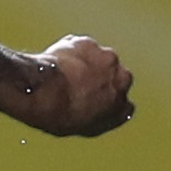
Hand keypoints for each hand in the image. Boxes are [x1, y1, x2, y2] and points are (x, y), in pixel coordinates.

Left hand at [17, 35, 133, 136]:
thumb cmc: (59, 115)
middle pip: (116, 76)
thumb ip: (95, 117)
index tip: (94, 101)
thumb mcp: (82, 127)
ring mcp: (107, 59)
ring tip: (66, 73)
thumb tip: (90, 111)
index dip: (107, 101)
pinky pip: (81, 47)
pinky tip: (58, 61)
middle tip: (79, 84)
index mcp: (121, 107)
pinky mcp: (89, 43)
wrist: (47, 92)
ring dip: (88, 62)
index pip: (122, 105)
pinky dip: (72, 52)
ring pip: (100, 58)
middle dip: (101, 77)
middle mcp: (122, 80)